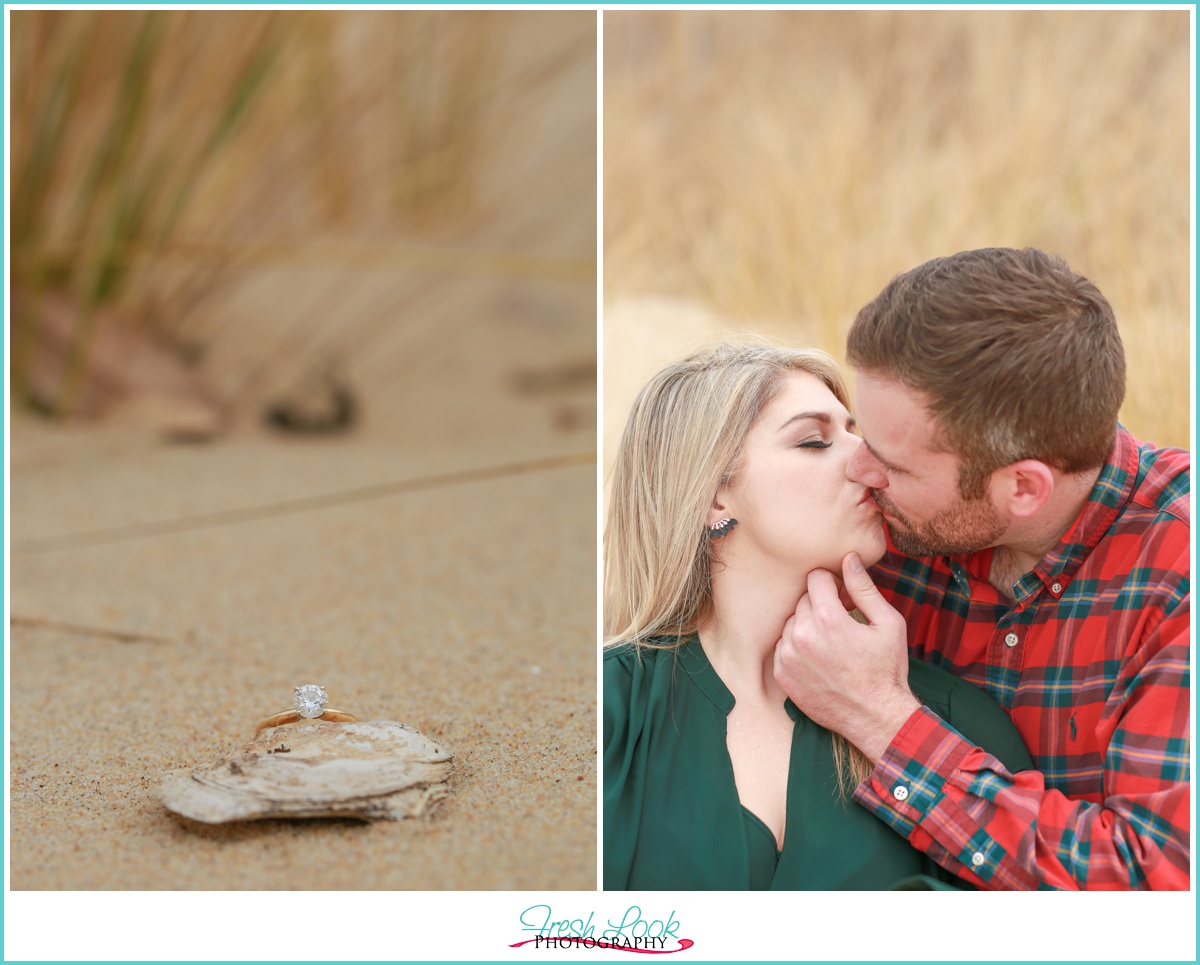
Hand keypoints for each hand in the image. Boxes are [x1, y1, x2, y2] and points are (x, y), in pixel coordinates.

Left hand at [773, 552, 920, 762]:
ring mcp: (789, 655)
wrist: (875, 717)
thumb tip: (849, 558)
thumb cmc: (886, 670)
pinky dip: (798, 647)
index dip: (832, 583)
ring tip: (832, 644)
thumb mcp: (888, 624)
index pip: (816, 578)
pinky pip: (783, 645)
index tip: (843, 597)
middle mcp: (803, 635)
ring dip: (808, 625)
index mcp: (829, 618)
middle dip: (821, 604)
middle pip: (803, 599)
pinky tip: (820, 659)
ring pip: (792, 621)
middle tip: (841, 622)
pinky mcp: (782, 673)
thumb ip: (864, 588)